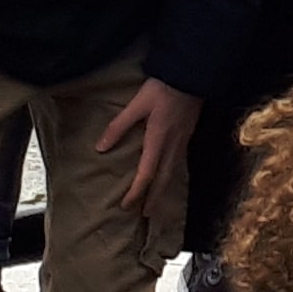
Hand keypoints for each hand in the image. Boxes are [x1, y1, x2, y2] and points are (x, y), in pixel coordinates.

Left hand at [100, 78, 204, 210]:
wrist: (192, 76)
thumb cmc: (163, 88)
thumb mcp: (137, 105)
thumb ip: (118, 126)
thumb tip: (100, 148)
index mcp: (158, 140)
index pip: (146, 174)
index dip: (136, 192)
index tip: (126, 205)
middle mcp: (173, 145)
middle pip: (163, 179)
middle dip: (154, 198)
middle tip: (147, 215)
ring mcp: (183, 142)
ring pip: (173, 173)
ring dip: (163, 190)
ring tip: (156, 202)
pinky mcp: (188, 136)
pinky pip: (179, 163)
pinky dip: (171, 176)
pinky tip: (168, 176)